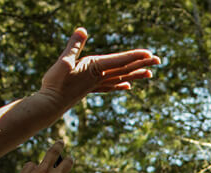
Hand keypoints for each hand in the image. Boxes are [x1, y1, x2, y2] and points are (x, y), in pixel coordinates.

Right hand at [39, 28, 159, 110]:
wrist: (50, 103)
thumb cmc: (56, 82)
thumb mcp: (64, 60)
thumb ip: (74, 45)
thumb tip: (82, 30)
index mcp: (96, 67)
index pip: (120, 60)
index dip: (135, 56)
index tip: (149, 54)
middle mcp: (100, 76)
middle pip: (125, 68)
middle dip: (143, 64)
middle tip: (159, 60)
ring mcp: (97, 84)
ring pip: (121, 78)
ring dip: (135, 75)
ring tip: (150, 73)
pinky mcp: (91, 89)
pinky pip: (110, 86)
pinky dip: (120, 85)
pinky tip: (128, 87)